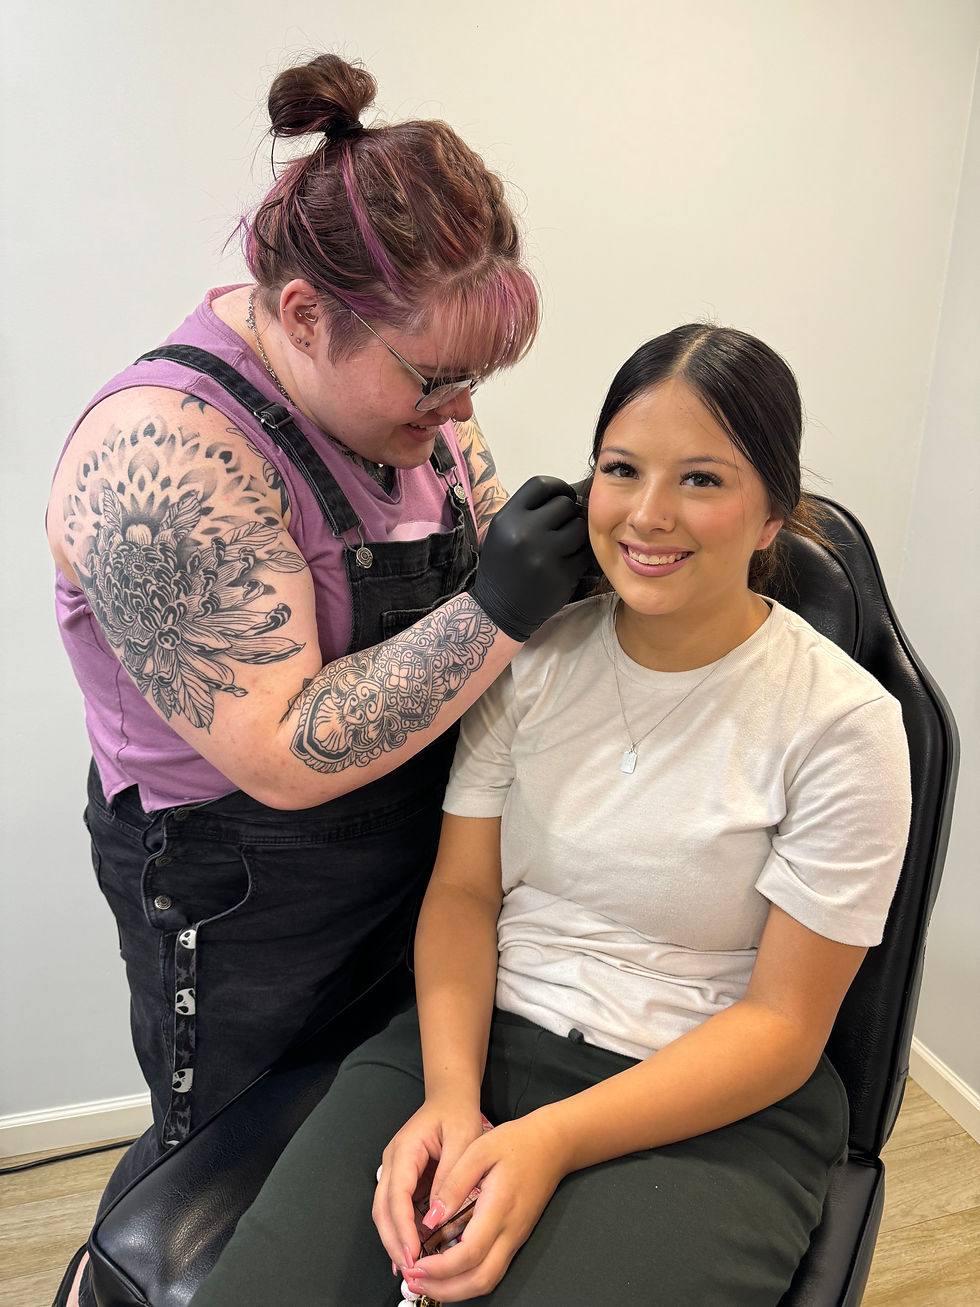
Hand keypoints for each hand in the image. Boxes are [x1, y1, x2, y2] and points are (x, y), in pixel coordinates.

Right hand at [372, 1094, 485, 1273]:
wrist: (451, 1096)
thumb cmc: (458, 1113)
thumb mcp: (463, 1140)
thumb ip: (450, 1177)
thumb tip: (436, 1216)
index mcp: (405, 1149)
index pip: (396, 1194)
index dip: (402, 1227)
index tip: (414, 1253)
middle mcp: (392, 1161)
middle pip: (382, 1208)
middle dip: (393, 1241)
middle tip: (411, 1270)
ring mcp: (394, 1170)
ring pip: (385, 1211)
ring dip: (395, 1240)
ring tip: (412, 1268)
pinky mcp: (403, 1178)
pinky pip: (397, 1209)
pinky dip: (402, 1231)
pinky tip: (412, 1252)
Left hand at [399, 1113, 567, 1302]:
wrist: (553, 1145)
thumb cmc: (517, 1142)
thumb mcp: (480, 1150)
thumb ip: (454, 1183)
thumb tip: (431, 1217)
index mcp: (499, 1209)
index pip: (470, 1254)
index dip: (440, 1268)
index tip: (416, 1266)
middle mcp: (510, 1232)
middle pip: (480, 1280)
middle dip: (444, 1290)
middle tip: (415, 1282)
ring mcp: (515, 1238)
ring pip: (487, 1280)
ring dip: (455, 1289)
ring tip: (426, 1281)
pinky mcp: (516, 1238)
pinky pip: (492, 1269)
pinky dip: (467, 1278)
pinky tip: (447, 1270)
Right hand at [468, 476, 589, 640]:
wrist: (499, 610)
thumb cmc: (503, 567)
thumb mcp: (502, 532)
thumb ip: (527, 512)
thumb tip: (567, 494)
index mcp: (507, 519)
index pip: (541, 485)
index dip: (557, 487)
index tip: (563, 496)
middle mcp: (525, 533)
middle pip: (565, 504)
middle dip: (568, 513)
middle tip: (563, 525)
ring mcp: (545, 555)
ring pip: (580, 527)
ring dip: (577, 533)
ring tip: (566, 544)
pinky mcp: (562, 574)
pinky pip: (584, 553)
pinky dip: (580, 556)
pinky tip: (567, 562)